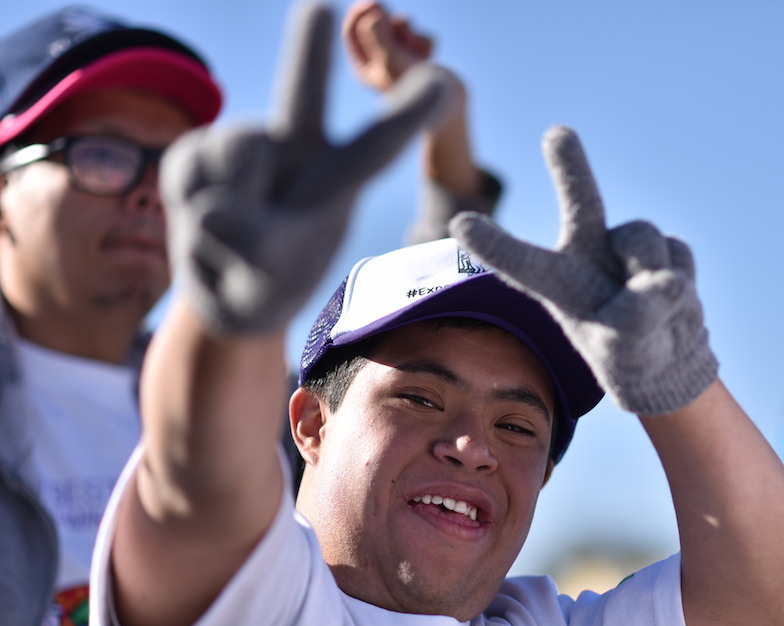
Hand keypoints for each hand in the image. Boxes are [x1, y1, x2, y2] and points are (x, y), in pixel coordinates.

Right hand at [161, 1, 451, 335]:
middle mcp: (297, 149)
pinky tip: (203, 223)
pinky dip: (190, 208)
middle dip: (309, 51)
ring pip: (235, 158)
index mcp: (339, 180)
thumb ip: (255, 243)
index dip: (406, 114)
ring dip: (228, 207)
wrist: (228, 287)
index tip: (440, 81)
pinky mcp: (199, 150)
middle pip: (301, 94)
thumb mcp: (273, 278)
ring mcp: (247, 146)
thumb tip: (213, 206)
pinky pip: (190, 171)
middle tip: (319, 7)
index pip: (376, 146)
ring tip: (233, 235)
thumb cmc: (270, 281)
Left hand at [342, 1, 436, 92]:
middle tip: (391, 11)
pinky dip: (425, 42)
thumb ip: (377, 34)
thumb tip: (371, 13)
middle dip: (387, 20)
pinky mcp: (420, 59)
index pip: (352, 33)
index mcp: (364, 69)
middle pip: (374, 27)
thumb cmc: (414, 87)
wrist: (448, 104)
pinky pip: (419, 37)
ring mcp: (400, 60)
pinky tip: (429, 55)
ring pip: (399, 29)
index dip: (360, 14)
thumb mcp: (389, 59)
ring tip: (416, 46)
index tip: (373, 3)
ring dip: (408, 31)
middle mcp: (380, 64)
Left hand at [450, 126, 717, 415]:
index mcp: (559, 285)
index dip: (495, 245)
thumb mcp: (626, 349)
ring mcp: (625, 247)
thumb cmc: (630, 356)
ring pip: (643, 239)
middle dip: (572, 168)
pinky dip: (682, 281)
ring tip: (654, 311)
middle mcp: (588, 254)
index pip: (523, 263)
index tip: (459, 224)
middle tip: (557, 134)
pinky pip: (677, 253)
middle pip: (581, 203)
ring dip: (653, 272)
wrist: (667, 359)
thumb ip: (639, 316)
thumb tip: (664, 280)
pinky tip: (673, 301)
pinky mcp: (663, 246)